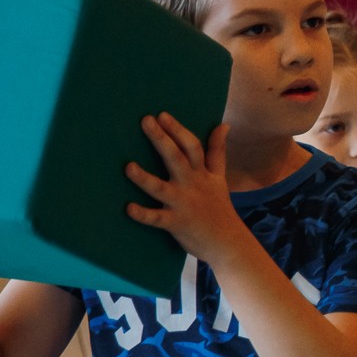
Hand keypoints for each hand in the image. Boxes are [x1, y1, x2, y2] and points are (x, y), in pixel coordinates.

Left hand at [123, 115, 252, 262]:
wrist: (228, 241)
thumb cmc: (218, 207)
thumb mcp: (220, 177)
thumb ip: (218, 151)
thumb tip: (224, 125)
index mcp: (202, 173)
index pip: (192, 147)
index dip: (178, 130)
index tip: (162, 115)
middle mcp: (192, 184)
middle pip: (177, 158)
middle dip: (162, 139)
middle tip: (146, 121)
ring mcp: (183, 203)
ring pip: (161, 188)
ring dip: (144, 178)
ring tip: (128, 167)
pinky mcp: (176, 223)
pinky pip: (157, 218)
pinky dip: (143, 214)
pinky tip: (128, 208)